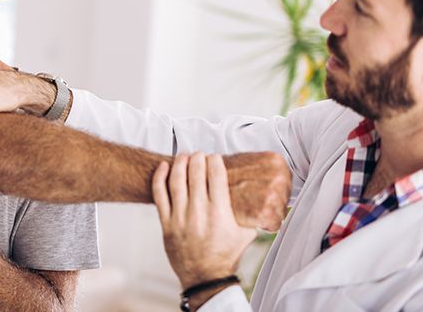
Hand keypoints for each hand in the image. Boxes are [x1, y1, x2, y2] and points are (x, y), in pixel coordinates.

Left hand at [152, 152, 256, 289]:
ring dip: (180, 164)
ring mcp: (180, 218)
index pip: (215, 176)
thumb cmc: (227, 255)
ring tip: (184, 156)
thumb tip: (272, 199)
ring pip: (176, 182)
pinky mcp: (167, 224)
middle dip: (198, 159)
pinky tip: (163, 167)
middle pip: (195, 174)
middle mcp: (199, 214)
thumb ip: (255, 215)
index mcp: (220, 214)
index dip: (214, 161)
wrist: (206, 278)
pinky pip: (159, 196)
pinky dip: (159, 178)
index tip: (215, 157)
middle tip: (199, 154)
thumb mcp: (246, 234)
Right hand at [225, 152, 290, 230]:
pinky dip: (262, 225)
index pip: (286, 184)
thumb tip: (285, 181)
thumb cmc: (226, 175)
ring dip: (266, 214)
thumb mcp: (251, 163)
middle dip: (270, 203)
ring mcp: (273, 192)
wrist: (206, 184)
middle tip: (250, 199)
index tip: (255, 191)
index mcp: (276, 161)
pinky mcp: (265, 210)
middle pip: (285, 199)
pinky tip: (249, 214)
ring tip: (248, 205)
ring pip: (280, 213)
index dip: (270, 191)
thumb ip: (268, 170)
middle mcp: (279, 175)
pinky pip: (274, 224)